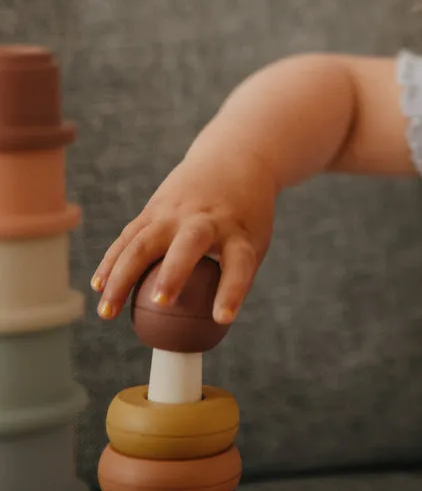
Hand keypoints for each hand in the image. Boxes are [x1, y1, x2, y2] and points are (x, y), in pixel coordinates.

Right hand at [91, 148, 276, 325]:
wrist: (233, 161)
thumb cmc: (245, 217)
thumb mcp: (253, 242)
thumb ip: (234, 278)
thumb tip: (209, 328)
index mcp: (239, 232)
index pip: (239, 264)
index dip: (231, 291)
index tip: (223, 318)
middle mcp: (207, 219)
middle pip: (189, 243)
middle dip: (173, 272)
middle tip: (161, 303)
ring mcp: (176, 211)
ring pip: (144, 242)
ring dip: (122, 277)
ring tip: (107, 313)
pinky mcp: (154, 208)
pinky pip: (128, 237)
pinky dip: (112, 262)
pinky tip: (99, 287)